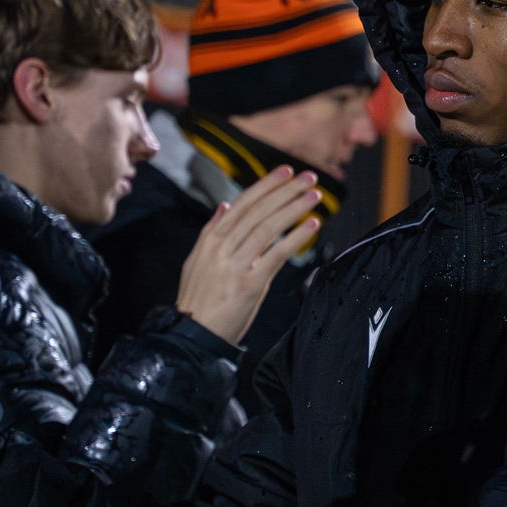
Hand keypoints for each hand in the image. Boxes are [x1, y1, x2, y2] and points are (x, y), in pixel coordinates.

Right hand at [176, 166, 322, 344]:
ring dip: (293, 209)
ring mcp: (234, 265)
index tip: (286, 172)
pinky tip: (311, 226)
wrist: (192, 335)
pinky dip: (295, 238)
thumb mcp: (197, 260)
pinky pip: (275, 255)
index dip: (266, 186)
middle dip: (285, 191)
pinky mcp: (248, 284)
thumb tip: (224, 205)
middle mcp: (221, 248)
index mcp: (211, 240)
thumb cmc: (198, 299)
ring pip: (267, 228)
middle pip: (258, 211)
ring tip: (314, 196)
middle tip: (308, 177)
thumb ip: (211, 231)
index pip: (242, 204)